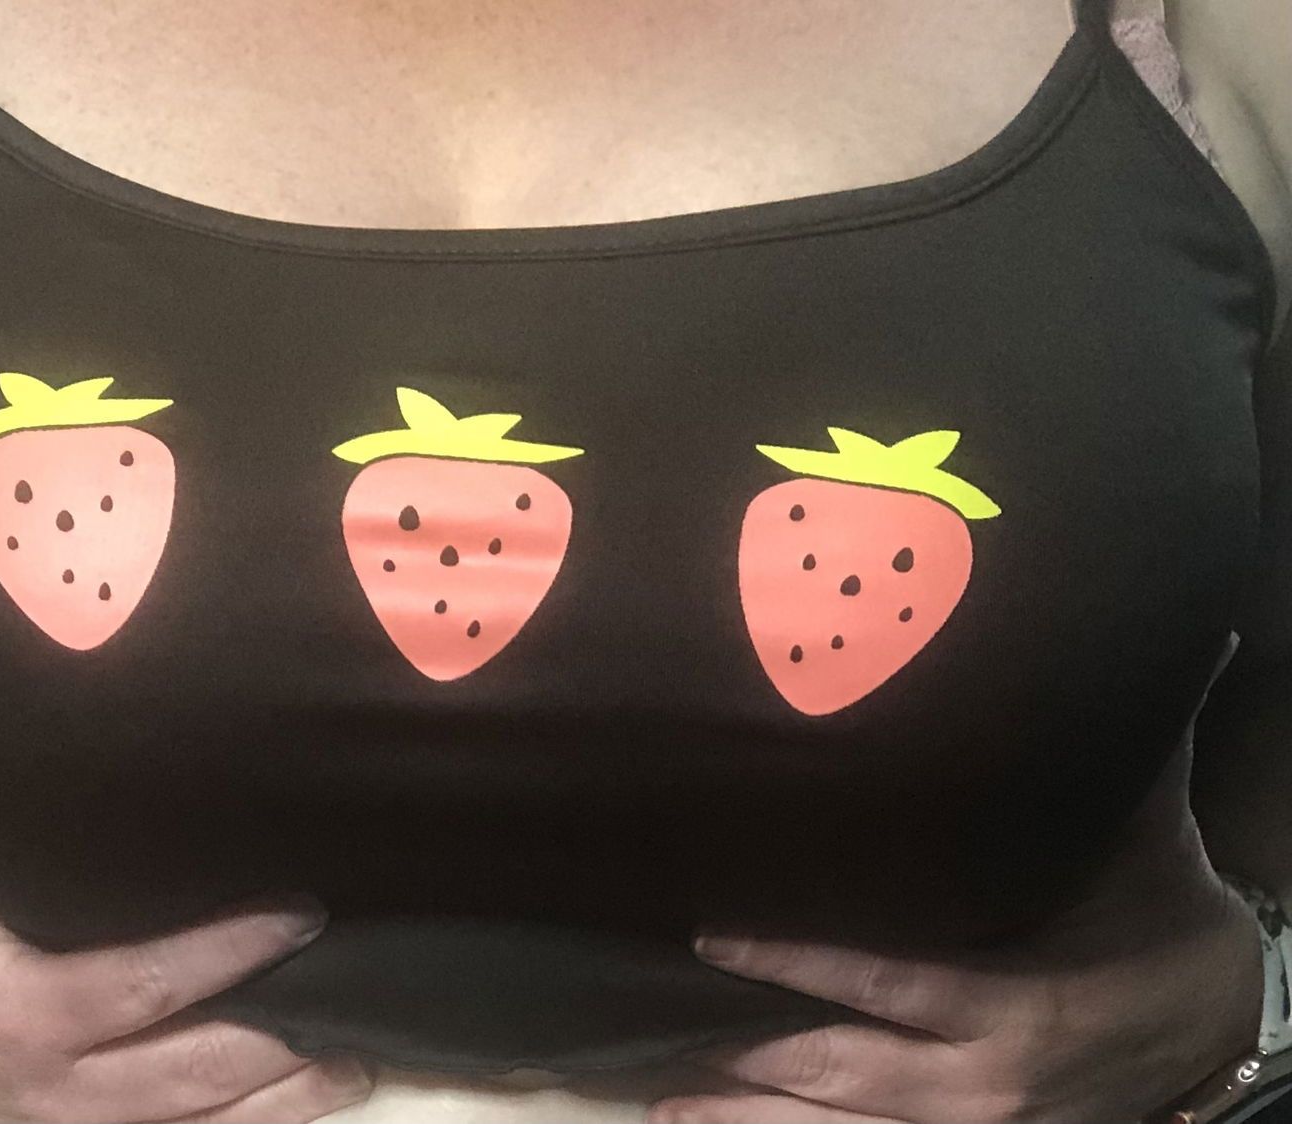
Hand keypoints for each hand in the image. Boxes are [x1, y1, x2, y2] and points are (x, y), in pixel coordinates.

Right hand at [0, 698, 373, 1123]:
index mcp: (20, 1008)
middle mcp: (52, 1086)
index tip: (300, 912)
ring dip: (277, 1103)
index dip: (227, 953)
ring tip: (355, 1064)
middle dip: (274, 1038)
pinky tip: (300, 1105)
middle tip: (355, 987)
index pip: (144, 984)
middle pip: (187, 1070)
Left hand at [649, 780, 1264, 1122]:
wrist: (1225, 1028)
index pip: (885, 980)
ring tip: (665, 1105)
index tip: (710, 935)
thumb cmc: (1164, 921)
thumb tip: (1090, 646)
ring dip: (752, 1120)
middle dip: (748, 1056)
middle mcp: (985, 1083)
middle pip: (844, 1070)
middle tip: (658, 1033)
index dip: (794, 962)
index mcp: (1019, 1003)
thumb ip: (1096, 763)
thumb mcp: (1139, 844)